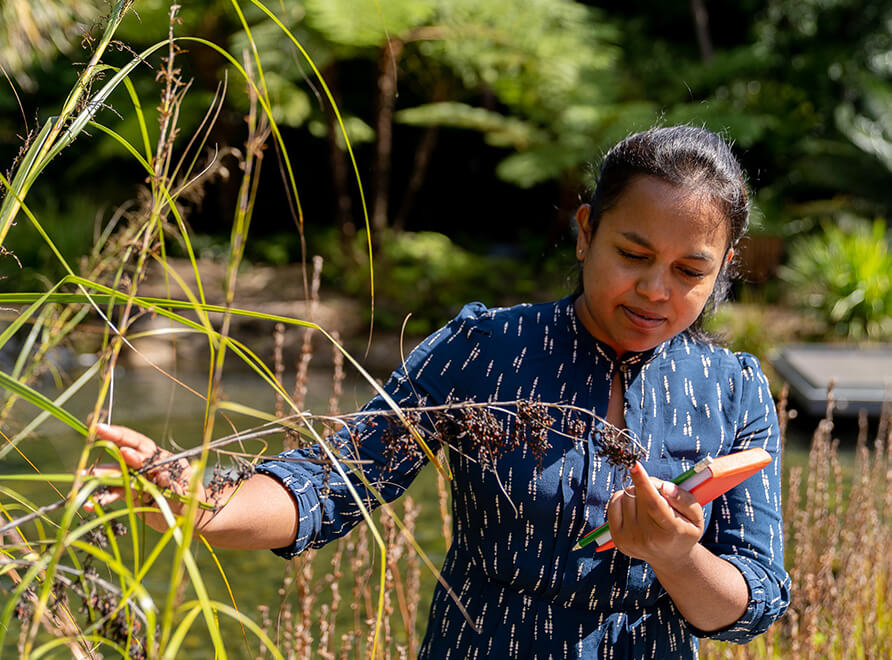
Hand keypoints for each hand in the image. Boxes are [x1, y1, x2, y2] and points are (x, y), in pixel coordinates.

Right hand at [85, 423, 205, 531]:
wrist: (190, 516)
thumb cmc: (191, 497)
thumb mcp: (185, 489)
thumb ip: (171, 483)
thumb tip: (160, 475)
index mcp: (160, 458)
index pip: (139, 444)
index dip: (119, 436)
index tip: (102, 430)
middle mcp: (145, 466)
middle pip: (122, 460)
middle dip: (106, 463)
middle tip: (89, 468)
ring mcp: (137, 479)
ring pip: (115, 476)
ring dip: (98, 479)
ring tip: (81, 482)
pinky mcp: (131, 494)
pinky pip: (114, 493)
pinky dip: (103, 497)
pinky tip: (90, 503)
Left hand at [607, 462, 704, 568]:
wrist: (670, 557)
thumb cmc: (684, 530)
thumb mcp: (696, 516)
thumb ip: (685, 499)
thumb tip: (664, 487)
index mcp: (671, 532)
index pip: (653, 504)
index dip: (643, 482)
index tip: (634, 464)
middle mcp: (647, 538)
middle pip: (638, 495)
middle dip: (647, 486)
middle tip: (659, 495)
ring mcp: (630, 540)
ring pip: (625, 496)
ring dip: (636, 493)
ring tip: (649, 506)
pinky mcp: (617, 538)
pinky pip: (614, 503)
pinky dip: (623, 499)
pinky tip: (635, 508)